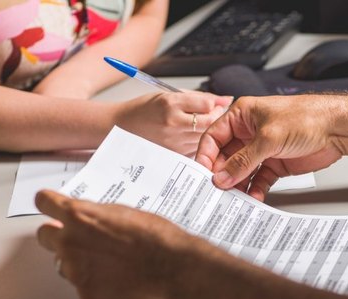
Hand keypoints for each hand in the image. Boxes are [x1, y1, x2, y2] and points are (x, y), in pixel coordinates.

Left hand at [35, 190, 193, 298]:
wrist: (173, 267)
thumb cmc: (156, 237)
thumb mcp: (123, 212)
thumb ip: (96, 214)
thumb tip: (86, 218)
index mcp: (78, 216)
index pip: (43, 202)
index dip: (48, 204)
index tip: (49, 206)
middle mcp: (70, 243)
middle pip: (44, 235)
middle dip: (57, 235)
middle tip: (77, 238)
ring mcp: (76, 272)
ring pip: (62, 264)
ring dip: (77, 261)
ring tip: (105, 261)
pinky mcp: (86, 294)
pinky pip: (81, 286)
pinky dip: (95, 283)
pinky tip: (115, 278)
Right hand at [114, 92, 232, 156]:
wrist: (121, 128)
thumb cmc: (144, 110)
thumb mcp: (169, 95)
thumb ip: (199, 98)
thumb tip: (226, 100)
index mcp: (170, 104)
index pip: (207, 104)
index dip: (217, 104)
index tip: (217, 103)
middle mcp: (172, 124)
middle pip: (210, 122)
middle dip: (216, 118)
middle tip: (213, 114)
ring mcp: (173, 142)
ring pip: (205, 137)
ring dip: (209, 130)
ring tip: (198, 125)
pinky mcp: (174, 154)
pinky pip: (196, 147)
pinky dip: (199, 142)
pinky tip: (189, 136)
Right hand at [196, 95, 345, 200]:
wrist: (338, 128)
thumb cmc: (308, 117)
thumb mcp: (269, 138)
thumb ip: (244, 160)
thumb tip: (222, 176)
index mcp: (242, 116)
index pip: (214, 137)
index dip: (205, 155)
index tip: (202, 173)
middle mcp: (248, 132)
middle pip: (225, 157)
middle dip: (222, 174)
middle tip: (217, 190)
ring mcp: (261, 149)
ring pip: (241, 171)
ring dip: (237, 185)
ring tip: (234, 198)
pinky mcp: (274, 164)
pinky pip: (258, 180)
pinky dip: (255, 190)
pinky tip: (254, 197)